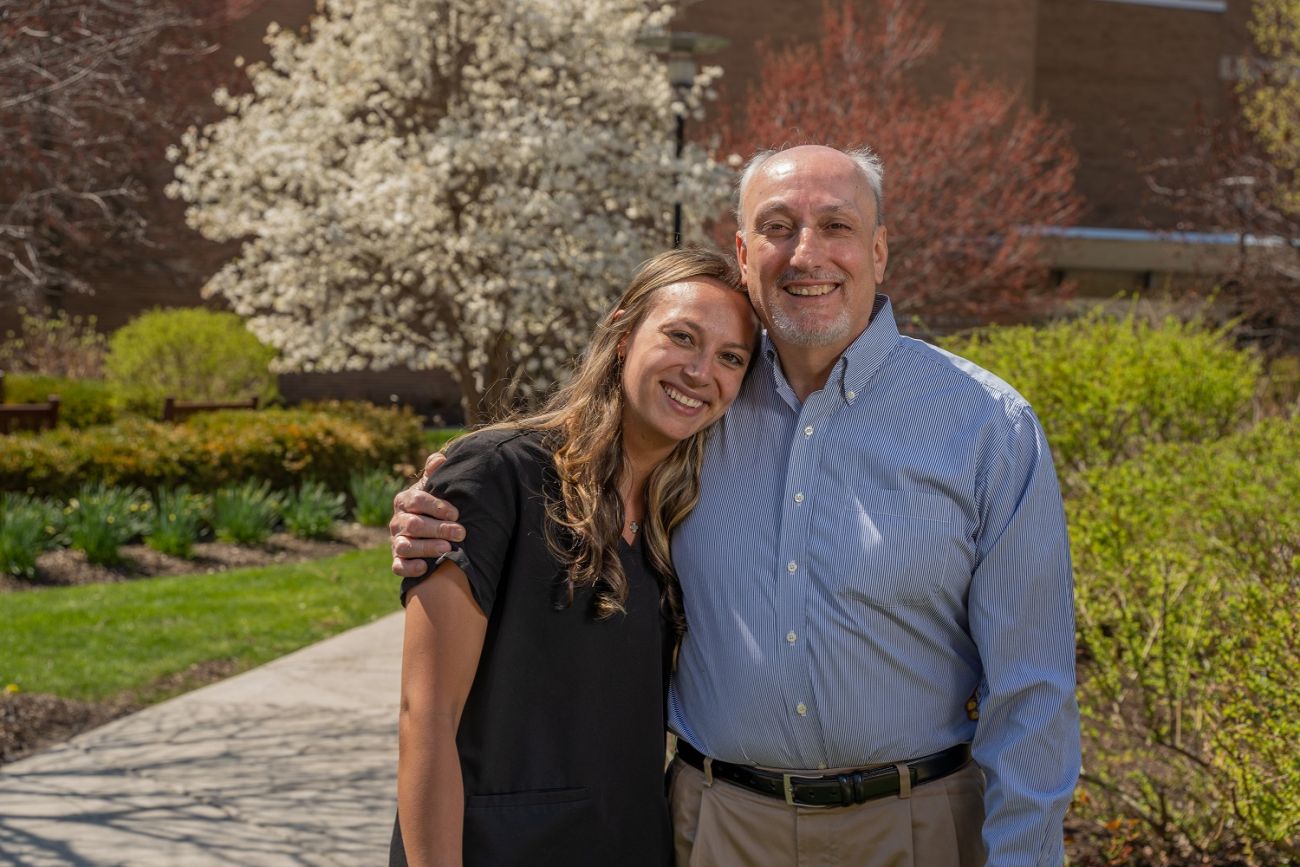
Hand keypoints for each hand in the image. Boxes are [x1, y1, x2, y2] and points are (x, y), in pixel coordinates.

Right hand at [390, 452, 465, 577]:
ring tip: (447, 548)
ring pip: (405, 546)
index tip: (456, 513)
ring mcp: (396, 541)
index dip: (436, 507)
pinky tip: (426, 567)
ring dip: (427, 547)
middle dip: (438, 528)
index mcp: (404, 500)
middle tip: (461, 533)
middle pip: (414, 524)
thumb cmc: (433, 506)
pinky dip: (410, 568)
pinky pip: (398, 566)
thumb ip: (435, 473)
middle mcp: (397, 521)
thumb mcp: (434, 487)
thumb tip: (440, 459)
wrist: (425, 529)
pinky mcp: (397, 560)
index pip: (417, 500)